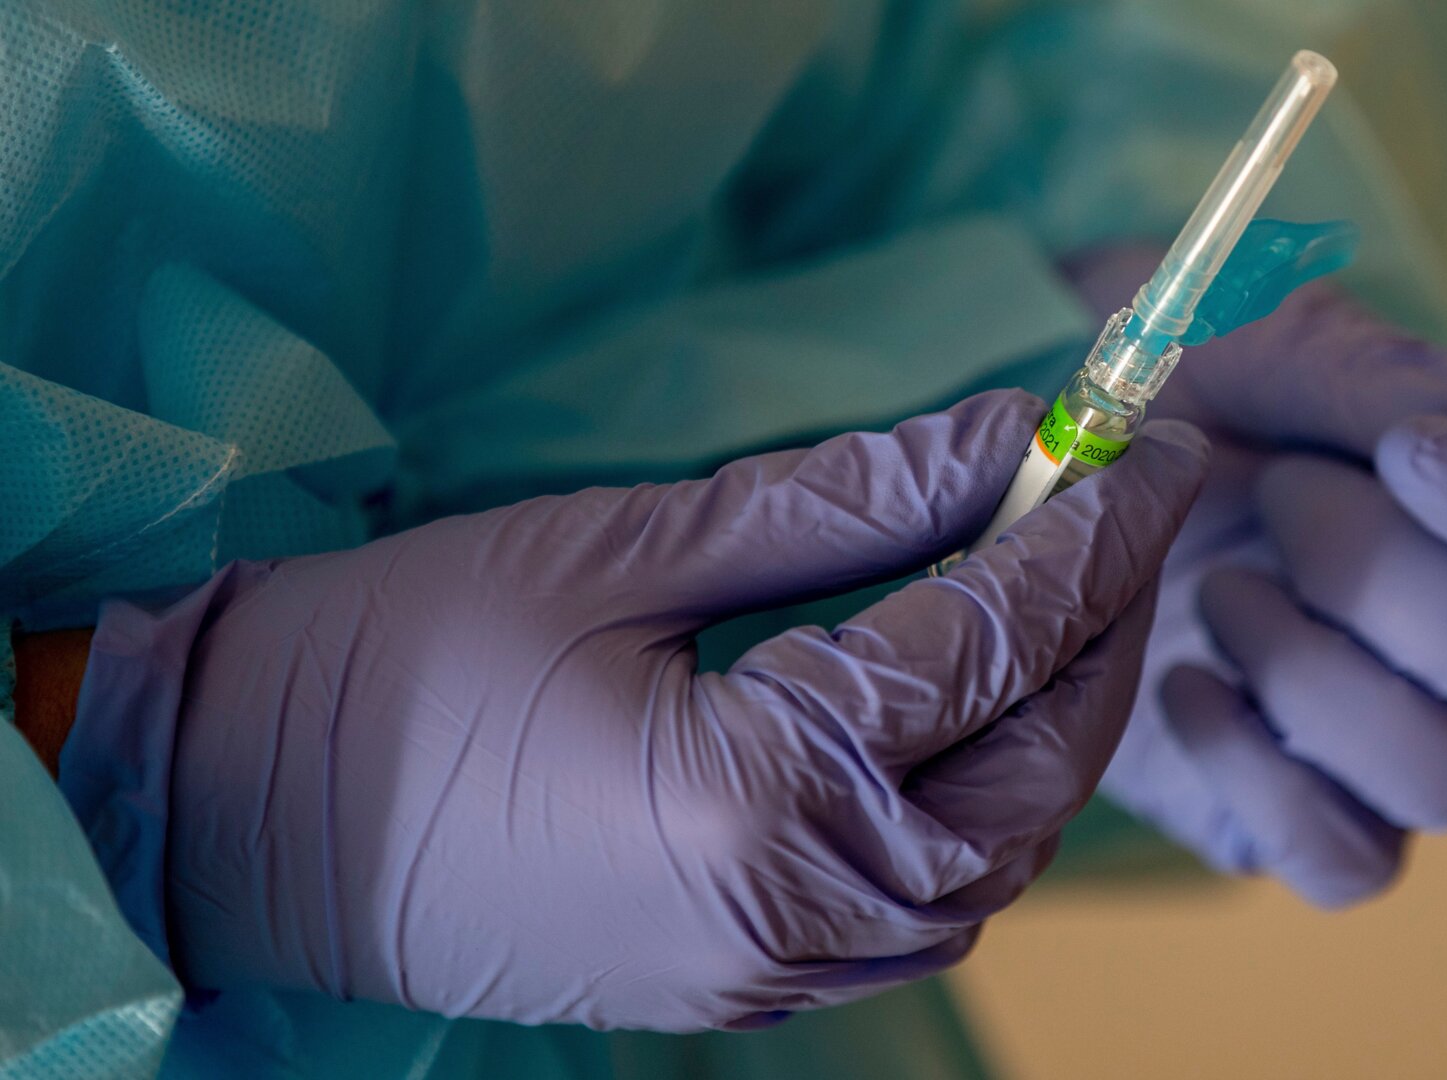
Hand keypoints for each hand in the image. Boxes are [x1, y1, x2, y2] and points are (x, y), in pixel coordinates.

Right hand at [74, 390, 1207, 1030]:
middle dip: (1103, 633)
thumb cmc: (399, 660)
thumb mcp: (621, 550)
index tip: (1151, 443)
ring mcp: (776, 971)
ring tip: (1058, 602)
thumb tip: (1000, 436)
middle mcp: (799, 910)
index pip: (990, 641)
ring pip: (998, 859)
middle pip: (1035, 770)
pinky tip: (968, 720)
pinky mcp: (749, 986)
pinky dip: (978, 806)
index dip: (1088, 530)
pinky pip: (923, 906)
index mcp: (760, 795)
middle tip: (1128, 515)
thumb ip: (840, 504)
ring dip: (1051, 727)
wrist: (243, 817)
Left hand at [1067, 250, 1446, 906]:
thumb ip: (1368, 371)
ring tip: (1218, 590)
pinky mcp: (1324, 823)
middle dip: (1362, 562)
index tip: (1409, 453)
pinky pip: (1352, 861)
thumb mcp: (1249, 346)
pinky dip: (1254, 773)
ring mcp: (1415, 745)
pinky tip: (1186, 683)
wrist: (1068, 504)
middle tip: (1268, 493)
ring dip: (1308, 672)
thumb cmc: (1187, 407)